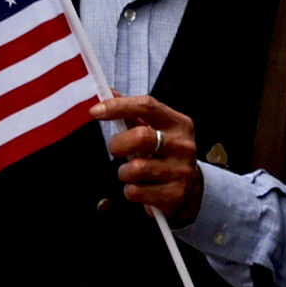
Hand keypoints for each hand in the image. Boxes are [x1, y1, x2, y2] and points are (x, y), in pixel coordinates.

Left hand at [100, 96, 202, 223]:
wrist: (190, 188)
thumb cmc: (164, 153)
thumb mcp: (154, 130)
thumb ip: (131, 112)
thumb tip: (108, 91)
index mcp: (178, 123)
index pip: (147, 106)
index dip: (119, 106)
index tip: (95, 111)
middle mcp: (183, 145)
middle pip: (141, 137)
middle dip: (118, 144)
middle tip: (116, 149)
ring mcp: (182, 171)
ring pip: (135, 169)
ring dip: (124, 172)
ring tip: (131, 173)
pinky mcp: (175, 195)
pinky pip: (136, 192)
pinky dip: (130, 191)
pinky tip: (140, 188)